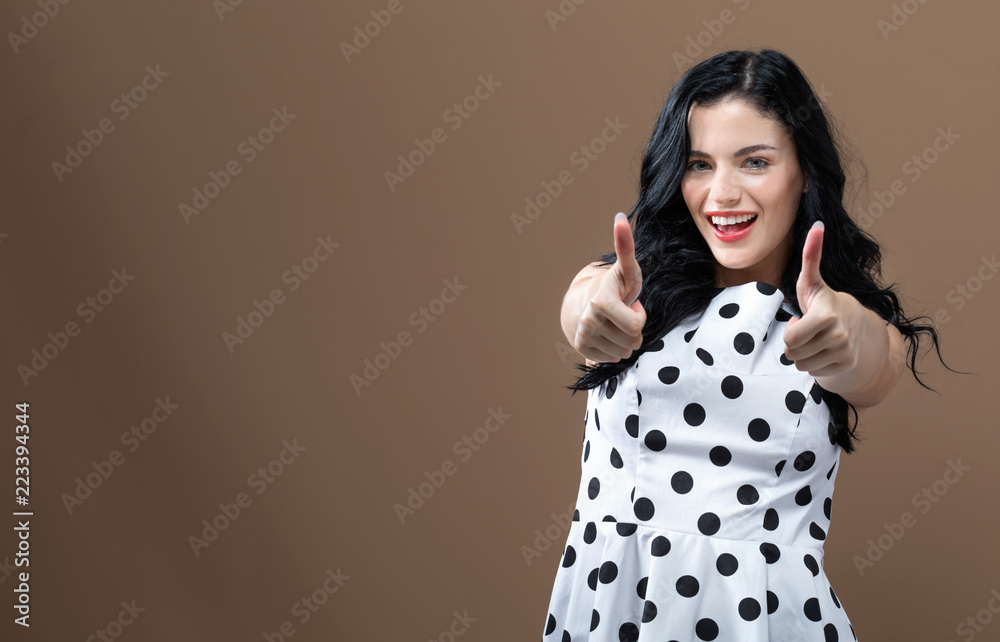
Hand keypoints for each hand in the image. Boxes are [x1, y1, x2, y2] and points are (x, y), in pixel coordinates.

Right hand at [574, 213, 646, 363]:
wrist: (587, 301)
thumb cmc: (615, 286)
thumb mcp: (626, 268)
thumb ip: (625, 246)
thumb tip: (620, 218)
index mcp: (600, 301)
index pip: (635, 326)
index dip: (639, 316)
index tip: (631, 304)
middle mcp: (588, 319)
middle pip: (631, 341)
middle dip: (634, 330)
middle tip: (624, 314)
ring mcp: (583, 335)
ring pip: (624, 352)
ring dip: (626, 340)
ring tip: (617, 324)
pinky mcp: (582, 348)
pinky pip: (613, 359)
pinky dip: (616, 349)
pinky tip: (609, 335)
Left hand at [783, 221, 865, 376]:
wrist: (856, 324)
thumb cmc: (824, 301)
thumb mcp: (812, 281)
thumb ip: (811, 255)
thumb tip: (818, 226)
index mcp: (826, 316)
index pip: (791, 339)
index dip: (790, 331)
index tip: (799, 320)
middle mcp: (838, 336)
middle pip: (793, 353)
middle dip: (794, 343)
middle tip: (806, 331)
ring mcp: (844, 352)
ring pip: (801, 364)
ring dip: (802, 355)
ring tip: (814, 340)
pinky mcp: (846, 364)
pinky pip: (813, 372)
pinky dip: (813, 364)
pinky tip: (822, 350)